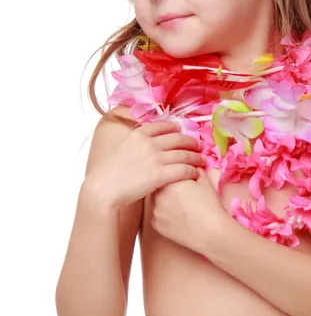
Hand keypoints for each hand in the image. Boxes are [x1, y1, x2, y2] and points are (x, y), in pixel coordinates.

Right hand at [84, 119, 204, 209]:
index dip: (176, 128)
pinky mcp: (160, 174)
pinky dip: (192, 170)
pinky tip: (196, 173)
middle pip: (178, 138)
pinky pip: (183, 169)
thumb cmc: (109, 173)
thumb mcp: (122, 148)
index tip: (181, 131)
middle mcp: (149, 143)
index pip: (164, 126)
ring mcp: (155, 158)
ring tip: (201, 159)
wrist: (103, 189)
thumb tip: (146, 141)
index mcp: (139, 134)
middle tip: (198, 145)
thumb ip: (136, 143)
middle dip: (190, 142)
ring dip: (195, 156)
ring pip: (184, 154)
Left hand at [152, 168, 227, 254]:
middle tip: (181, 194)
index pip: (165, 173)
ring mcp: (155, 211)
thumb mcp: (204, 181)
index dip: (174, 177)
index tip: (182, 182)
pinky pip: (157, 216)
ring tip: (180, 207)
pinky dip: (164, 215)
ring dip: (164, 202)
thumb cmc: (209, 205)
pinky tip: (177, 217)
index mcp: (169, 180)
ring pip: (157, 202)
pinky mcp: (156, 225)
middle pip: (159, 187)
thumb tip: (192, 165)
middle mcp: (158, 194)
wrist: (211, 231)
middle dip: (167, 188)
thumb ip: (195, 169)